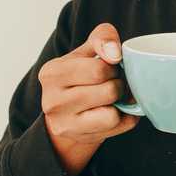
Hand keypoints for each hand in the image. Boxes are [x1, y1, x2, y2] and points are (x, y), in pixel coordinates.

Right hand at [39, 22, 138, 175]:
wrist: (67, 114)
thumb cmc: (80, 76)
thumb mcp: (86, 51)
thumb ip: (102, 38)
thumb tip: (114, 52)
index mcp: (51, 73)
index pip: (98, 69)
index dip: (113, 66)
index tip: (110, 66)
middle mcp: (52, 101)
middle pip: (109, 90)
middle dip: (119, 83)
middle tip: (114, 81)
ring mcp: (65, 123)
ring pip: (112, 113)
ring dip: (121, 103)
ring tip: (113, 97)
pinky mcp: (79, 138)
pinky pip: (117, 126)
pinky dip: (124, 118)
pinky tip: (114, 111)